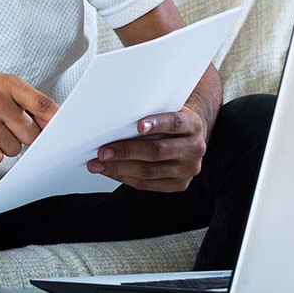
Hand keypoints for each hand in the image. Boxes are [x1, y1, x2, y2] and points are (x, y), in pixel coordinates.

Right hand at [0, 70, 58, 164]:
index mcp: (9, 84)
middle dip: (25, 136)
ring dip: (8, 144)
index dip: (54, 121)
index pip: (41, 105)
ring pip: (13, 149)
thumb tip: (54, 124)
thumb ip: (31, 102)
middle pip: (30, 135)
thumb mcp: (7, 84)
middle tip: (12, 126)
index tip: (60, 131)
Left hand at [87, 105, 206, 191]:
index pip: (175, 123)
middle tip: (103, 151)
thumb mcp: (167, 109)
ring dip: (119, 168)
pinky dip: (125, 178)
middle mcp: (194, 148)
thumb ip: (150, 111)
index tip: (139, 125)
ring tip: (99, 163)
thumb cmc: (170, 120)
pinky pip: (148, 184)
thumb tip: (116, 112)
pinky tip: (111, 171)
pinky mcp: (179, 184)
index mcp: (193, 125)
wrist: (190, 135)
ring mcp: (188, 169)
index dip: (157, 124)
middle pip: (157, 151)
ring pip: (149, 171)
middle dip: (126, 151)